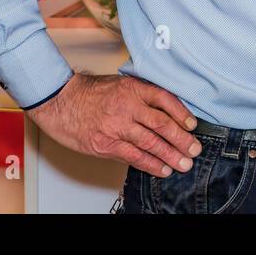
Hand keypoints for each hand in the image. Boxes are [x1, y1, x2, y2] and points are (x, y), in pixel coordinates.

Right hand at [25, 72, 202, 176]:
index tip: (193, 125)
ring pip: (150, 143)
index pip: (165, 100)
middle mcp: (127, 107)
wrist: (60, 101)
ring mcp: (116, 127)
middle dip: (181, 139)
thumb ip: (142, 94)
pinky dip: (150, 165)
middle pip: (162, 124)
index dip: (182, 113)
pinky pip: (133, 156)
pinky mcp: (105, 144)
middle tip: (195, 149)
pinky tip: (163, 170)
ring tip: (184, 164)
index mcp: (133, 89)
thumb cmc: (90, 92)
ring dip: (170, 155)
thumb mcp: (120, 84)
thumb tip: (167, 111)